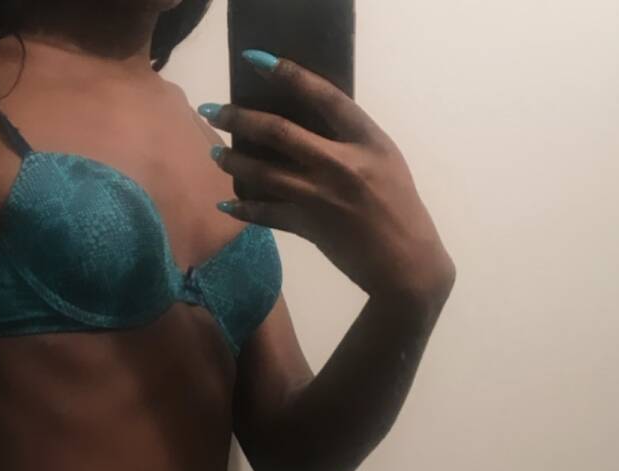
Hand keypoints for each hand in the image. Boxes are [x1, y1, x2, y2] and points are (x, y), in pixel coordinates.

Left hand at [199, 52, 455, 315]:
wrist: (406, 263)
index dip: (287, 74)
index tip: (256, 60)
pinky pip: (267, 214)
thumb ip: (351, 140)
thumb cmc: (398, 207)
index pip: (323, 96)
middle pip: (279, 132)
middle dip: (239, 118)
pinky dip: (244, 210)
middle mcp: (340, 164)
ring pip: (264, 173)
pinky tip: (226, 204)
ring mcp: (321, 197)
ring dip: (233, 161)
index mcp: (366, 140)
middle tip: (212, 109)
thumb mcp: (384, 160)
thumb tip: (308, 124)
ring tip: (215, 152)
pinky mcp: (309, 227)